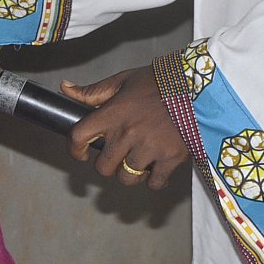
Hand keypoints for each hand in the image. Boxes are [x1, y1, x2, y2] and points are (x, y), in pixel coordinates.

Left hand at [63, 65, 187, 188]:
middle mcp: (127, 133)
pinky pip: (154, 183)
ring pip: (126, 178)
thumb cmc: (160, 82)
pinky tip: (157, 166)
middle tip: (118, 154)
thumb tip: (65, 88)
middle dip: (107, 164)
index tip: (80, 153)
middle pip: (103, 167)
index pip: (79, 138)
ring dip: (130, 173)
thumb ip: (93, 91)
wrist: (199, 87)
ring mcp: (149, 148)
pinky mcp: (170, 158)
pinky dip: (154, 179)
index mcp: (113, 113)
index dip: (74, 150)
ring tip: (138, 160)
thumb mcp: (123, 81)